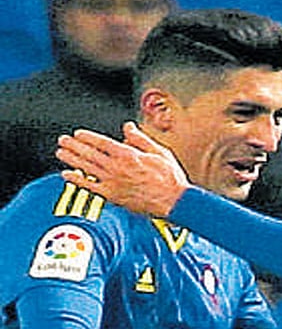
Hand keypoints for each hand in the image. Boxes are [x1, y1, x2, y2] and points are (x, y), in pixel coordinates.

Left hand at [56, 122, 188, 216]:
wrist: (174, 201)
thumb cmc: (170, 179)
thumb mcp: (160, 152)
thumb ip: (140, 139)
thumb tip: (128, 127)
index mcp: (128, 154)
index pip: (101, 142)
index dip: (87, 137)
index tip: (78, 134)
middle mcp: (117, 167)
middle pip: (89, 153)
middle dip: (74, 145)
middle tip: (63, 140)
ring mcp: (113, 182)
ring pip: (86, 167)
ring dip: (71, 159)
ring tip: (61, 152)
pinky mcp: (112, 196)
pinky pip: (89, 186)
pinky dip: (76, 180)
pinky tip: (67, 175)